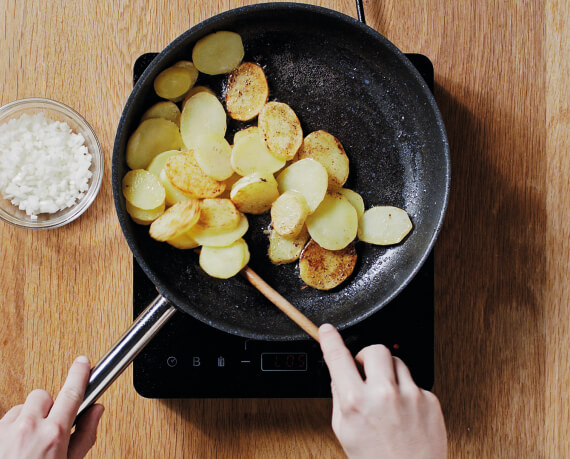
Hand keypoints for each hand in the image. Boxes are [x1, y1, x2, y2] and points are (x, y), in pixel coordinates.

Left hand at [0, 356, 103, 458]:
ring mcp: (5, 430)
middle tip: (50, 427)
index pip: (71, 393)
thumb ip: (85, 434)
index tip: (83, 363)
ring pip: (21, 408)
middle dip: (48, 407)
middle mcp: (28, 427)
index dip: (80, 374)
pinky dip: (10, 430)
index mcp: (53, 434)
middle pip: (43, 395)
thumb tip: (96, 410)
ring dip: (27, 419)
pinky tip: (12, 448)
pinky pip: (4, 420)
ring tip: (27, 444)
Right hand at [319, 324, 446, 458]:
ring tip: (387, 396)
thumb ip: (341, 398)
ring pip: (397, 361)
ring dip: (388, 373)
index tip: (327, 330)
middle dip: (367, 356)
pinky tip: (403, 411)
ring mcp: (409, 396)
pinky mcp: (429, 400)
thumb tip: (339, 375)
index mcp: (356, 403)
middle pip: (375, 349)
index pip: (338, 358)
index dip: (330, 340)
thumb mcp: (345, 432)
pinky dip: (406, 391)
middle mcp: (383, 395)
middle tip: (365, 370)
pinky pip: (414, 382)